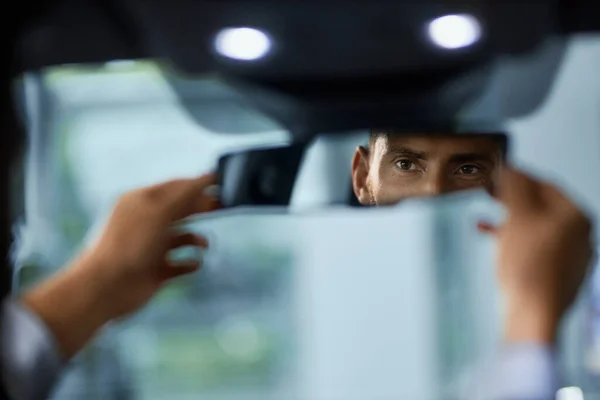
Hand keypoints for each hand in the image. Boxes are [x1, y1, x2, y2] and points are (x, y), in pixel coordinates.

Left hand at [22, 174, 220, 357]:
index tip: (221, 182)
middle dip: (201, 208)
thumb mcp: (159, 212)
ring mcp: (150, 247)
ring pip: (181, 237)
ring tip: (204, 244)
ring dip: (196, 238)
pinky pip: (180, 263)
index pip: (175, 187)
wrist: (106, 288)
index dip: (197, 184)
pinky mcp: (155, 271)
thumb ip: (184, 195)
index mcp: (141, 202)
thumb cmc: (130, 244)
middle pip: (180, 209)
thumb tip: (206, 177)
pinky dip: (190, 262)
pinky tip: (195, 263)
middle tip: (223, 206)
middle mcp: (146, 222)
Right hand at [478, 167, 592, 342]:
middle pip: (541, 206)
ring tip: (488, 218)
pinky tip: (494, 241)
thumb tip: (511, 168)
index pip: (545, 183)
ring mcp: (570, 256)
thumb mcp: (518, 215)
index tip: (497, 175)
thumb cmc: (528, 265)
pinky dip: (514, 241)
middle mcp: (579, 235)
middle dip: (512, 199)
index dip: (517, 176)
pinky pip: (533, 248)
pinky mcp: (556, 274)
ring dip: (510, 219)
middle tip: (491, 194)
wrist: (533, 312)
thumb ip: (515, 185)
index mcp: (576, 216)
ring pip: (535, 227)